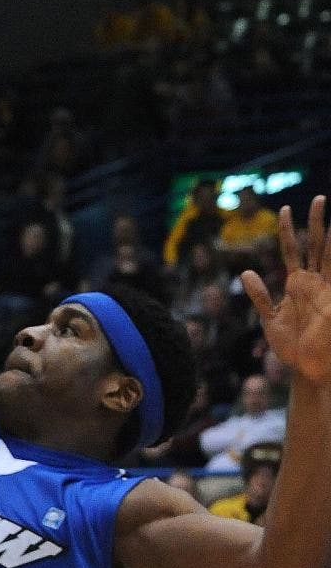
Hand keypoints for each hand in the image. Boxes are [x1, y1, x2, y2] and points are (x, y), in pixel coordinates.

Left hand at [241, 196, 330, 381]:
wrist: (307, 369)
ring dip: (329, 234)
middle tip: (317, 198)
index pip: (293, 250)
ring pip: (329, 254)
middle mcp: (314, 282)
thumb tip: (245, 273)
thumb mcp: (269, 318)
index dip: (288, 230)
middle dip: (315, 222)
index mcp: (298, 284)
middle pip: (314, 245)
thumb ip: (260, 295)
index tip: (286, 209)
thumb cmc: (291, 347)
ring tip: (327, 212)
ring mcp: (326, 289)